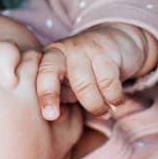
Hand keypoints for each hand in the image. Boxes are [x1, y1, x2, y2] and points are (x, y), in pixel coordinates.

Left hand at [36, 23, 157, 118]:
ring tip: (104, 113)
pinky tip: (116, 101)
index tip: (51, 116)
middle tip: (70, 117)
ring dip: (96, 105)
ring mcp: (82, 47)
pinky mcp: (105, 49)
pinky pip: (107, 81)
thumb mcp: (69, 85)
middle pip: (54, 74)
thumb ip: (61, 100)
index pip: (40, 76)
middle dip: (58, 98)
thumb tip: (56, 117)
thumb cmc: (86, 70)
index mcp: (47, 59)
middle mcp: (61, 50)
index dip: (44, 96)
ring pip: (84, 84)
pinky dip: (113, 97)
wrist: (116, 41)